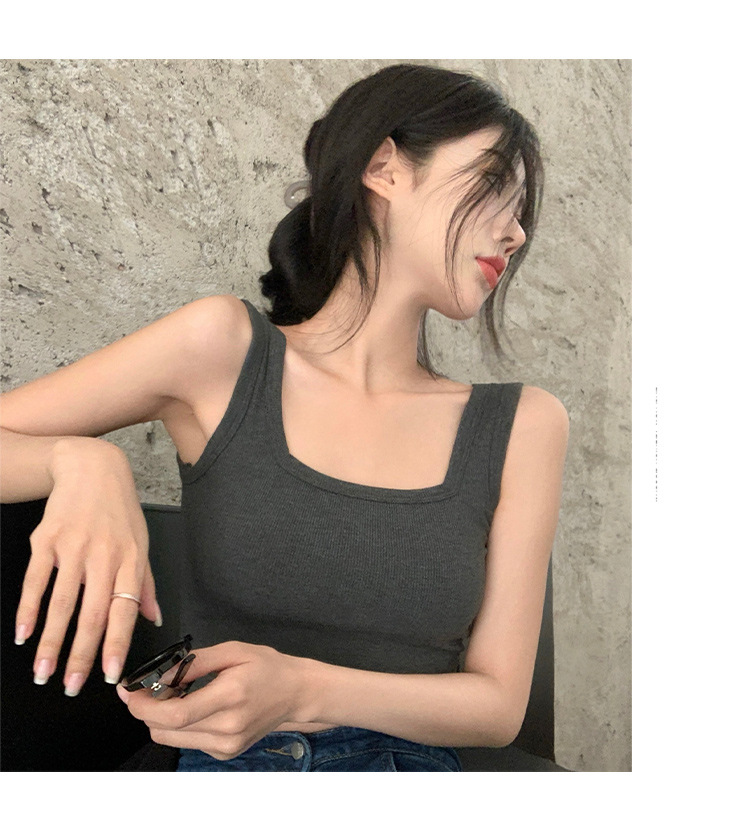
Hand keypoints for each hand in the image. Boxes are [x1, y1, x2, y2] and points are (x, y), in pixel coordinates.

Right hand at [15, 437, 160, 695]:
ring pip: (60, 604)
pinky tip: (24, 635)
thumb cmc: (119, 511)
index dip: (117, 645)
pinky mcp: (46, 540)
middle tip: (71, 687)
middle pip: (91, 614)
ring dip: (51, 643)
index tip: (111, 676)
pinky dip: (27, 611)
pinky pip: (34, 582)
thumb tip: (154, 618)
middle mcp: (103, 555)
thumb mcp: (141, 542)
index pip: (124, 610)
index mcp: (130, 559)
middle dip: (81, 655)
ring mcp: (72, 547)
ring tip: (44, 673)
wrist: (91, 468)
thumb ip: (145, 583)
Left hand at [117, 642, 303, 759]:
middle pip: (165, 729)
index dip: (143, 706)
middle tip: (148, 687)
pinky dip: (179, 724)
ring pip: (170, 738)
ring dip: (160, 717)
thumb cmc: (267, 667)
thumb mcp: (232, 651)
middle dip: (146, 709)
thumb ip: (192, 663)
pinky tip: (193, 706)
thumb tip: (158, 674)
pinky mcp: (224, 753)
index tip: (128, 691)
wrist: (296, 694)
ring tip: (173, 694)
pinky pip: (187, 741)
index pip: (175, 714)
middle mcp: (227, 728)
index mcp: (231, 696)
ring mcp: (226, 746)